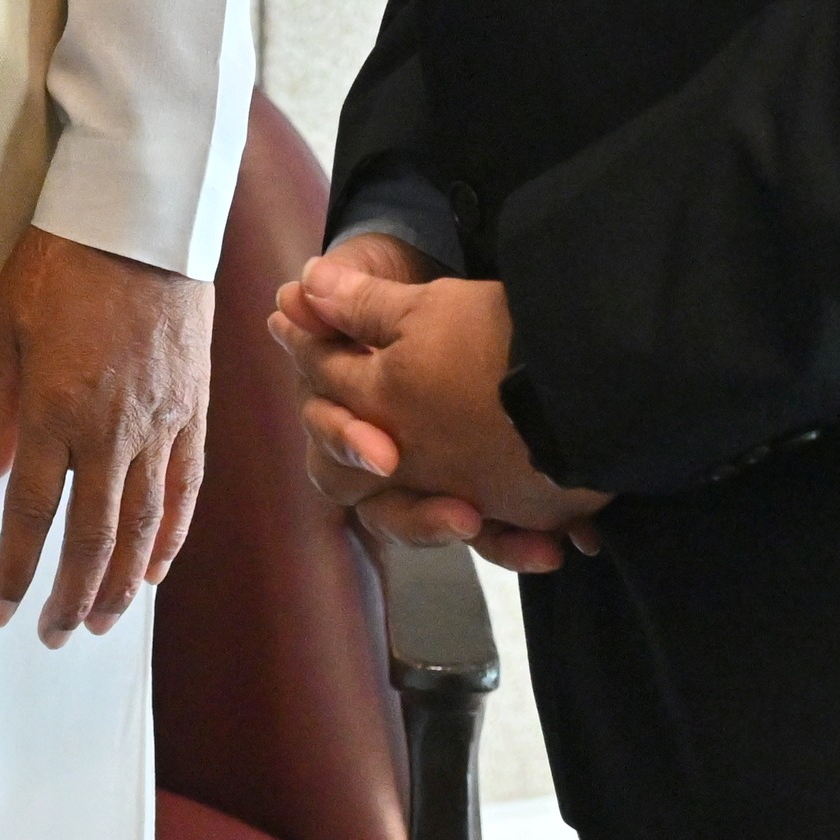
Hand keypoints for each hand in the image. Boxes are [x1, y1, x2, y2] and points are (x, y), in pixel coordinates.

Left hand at [0, 228, 211, 644]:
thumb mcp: (1, 327)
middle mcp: (110, 430)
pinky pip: (185, 489)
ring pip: (143, 524)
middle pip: (92, 536)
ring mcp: (160, 424)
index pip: (31, 514)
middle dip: (70, 594)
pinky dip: (171, 537)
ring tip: (101, 620)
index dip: (16, 571)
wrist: (141, 221)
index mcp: (54, 411)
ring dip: (120, 582)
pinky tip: (154, 570)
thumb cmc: (58, 264)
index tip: (0, 610)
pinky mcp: (195, 411)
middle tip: (55, 635)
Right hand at [268, 242, 610, 570]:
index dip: (353, 449)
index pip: (336, 453)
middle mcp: (386, 463)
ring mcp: (432, 483)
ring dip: (479, 538)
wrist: (480, 305)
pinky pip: (493, 536)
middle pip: (386, 511)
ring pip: (441, 529)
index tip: (386, 456)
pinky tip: (549, 546)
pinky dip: (517, 543)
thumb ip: (348, 304)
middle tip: (463, 516)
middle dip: (419, 517)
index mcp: (349, 419)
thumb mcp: (390, 292)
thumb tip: (290, 295)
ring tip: (522, 540)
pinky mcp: (479, 494)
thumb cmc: (414, 298)